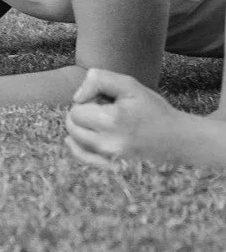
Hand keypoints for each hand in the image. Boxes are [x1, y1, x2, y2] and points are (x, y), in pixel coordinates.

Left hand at [65, 69, 183, 168]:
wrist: (179, 140)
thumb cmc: (154, 110)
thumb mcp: (129, 85)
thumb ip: (98, 80)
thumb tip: (77, 97)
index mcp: (112, 121)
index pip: (76, 110)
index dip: (87, 102)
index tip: (104, 103)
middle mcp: (109, 144)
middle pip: (73, 126)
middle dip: (83, 116)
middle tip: (104, 113)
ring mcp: (110, 160)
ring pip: (75, 141)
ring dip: (83, 130)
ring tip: (104, 125)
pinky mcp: (113, 170)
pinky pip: (83, 158)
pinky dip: (79, 147)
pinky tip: (82, 139)